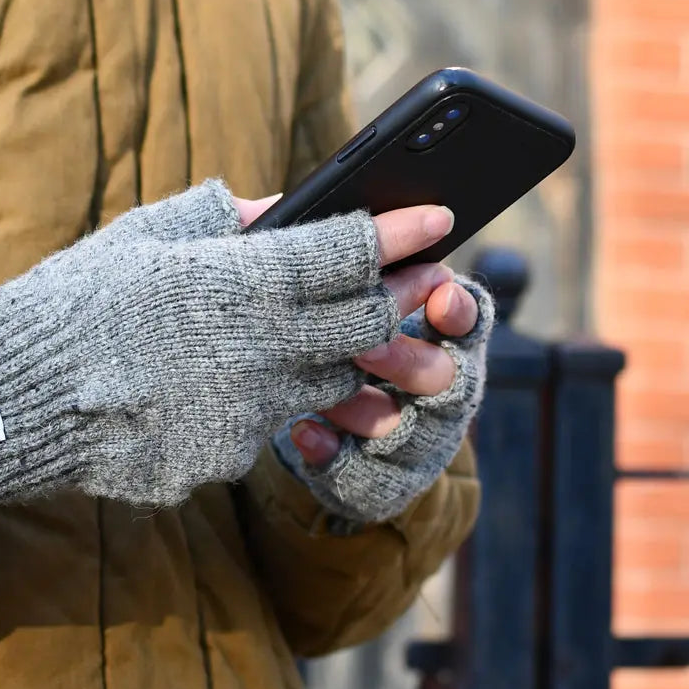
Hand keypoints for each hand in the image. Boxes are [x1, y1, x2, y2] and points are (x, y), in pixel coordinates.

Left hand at [237, 196, 478, 466]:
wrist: (225, 401)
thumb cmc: (261, 325)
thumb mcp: (267, 279)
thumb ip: (284, 248)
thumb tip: (280, 209)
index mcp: (417, 326)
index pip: (463, 315)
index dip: (460, 308)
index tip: (439, 294)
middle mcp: (424, 382)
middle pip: (448, 377)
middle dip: (410, 360)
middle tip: (367, 348)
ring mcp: (401, 435)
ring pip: (413, 433)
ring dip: (371, 413)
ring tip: (326, 402)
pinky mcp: (368, 476)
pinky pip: (371, 480)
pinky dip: (338, 458)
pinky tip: (303, 435)